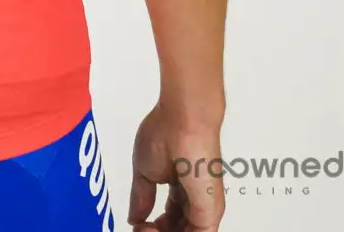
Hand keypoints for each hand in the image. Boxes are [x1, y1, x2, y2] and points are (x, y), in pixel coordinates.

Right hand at [128, 104, 224, 231]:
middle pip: (179, 229)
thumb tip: (134, 216)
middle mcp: (195, 201)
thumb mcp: (145, 171)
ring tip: (144, 229)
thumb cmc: (165, 134)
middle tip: (141, 229)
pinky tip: (152, 230)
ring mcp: (204, 208)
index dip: (154, 226)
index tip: (138, 224)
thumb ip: (141, 197)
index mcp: (181, 189)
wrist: (182, 121)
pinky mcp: (209, 214)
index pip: (171, 219)